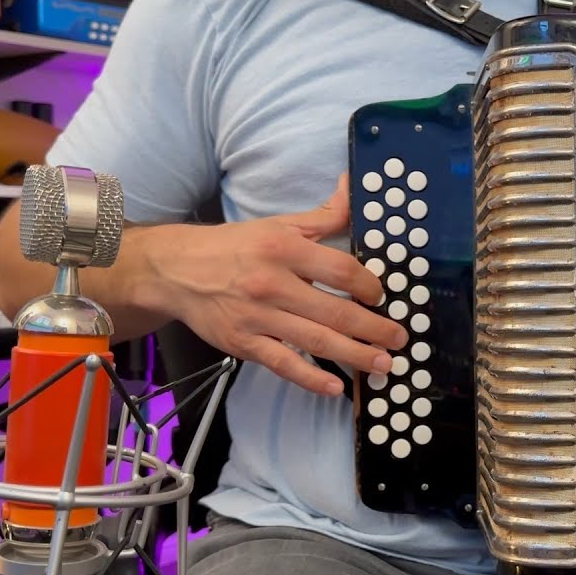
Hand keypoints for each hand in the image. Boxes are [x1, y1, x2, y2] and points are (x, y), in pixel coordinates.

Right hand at [144, 173, 406, 395]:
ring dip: (355, 355)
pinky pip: (282, 364)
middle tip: (400, 339)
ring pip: (316, 341)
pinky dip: (310, 378)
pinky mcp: (243, 343)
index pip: (342, 271)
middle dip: (375, 329)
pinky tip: (335, 387)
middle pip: (336, 312)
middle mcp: (273, 283)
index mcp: (284, 249)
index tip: (383, 297)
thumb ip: (324, 215)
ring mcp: (257, 316)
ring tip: (384, 364)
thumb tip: (354, 187)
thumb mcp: (279, 225)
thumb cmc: (235, 246)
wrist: (175, 270)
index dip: (370, 287)